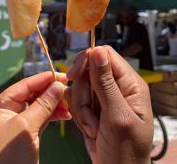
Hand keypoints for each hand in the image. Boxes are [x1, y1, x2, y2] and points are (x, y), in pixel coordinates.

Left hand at [0, 72, 70, 163]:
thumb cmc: (8, 158)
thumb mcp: (26, 128)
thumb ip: (42, 105)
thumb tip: (58, 86)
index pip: (25, 84)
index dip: (45, 79)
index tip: (64, 76)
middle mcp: (6, 111)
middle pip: (33, 94)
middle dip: (51, 93)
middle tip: (69, 92)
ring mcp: (16, 124)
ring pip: (38, 107)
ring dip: (54, 105)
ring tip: (69, 106)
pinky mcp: (25, 135)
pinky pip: (41, 119)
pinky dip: (52, 116)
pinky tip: (65, 115)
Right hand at [65, 46, 152, 163]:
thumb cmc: (126, 153)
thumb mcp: (117, 117)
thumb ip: (106, 84)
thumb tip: (98, 52)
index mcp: (130, 84)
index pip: (105, 55)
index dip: (87, 60)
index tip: (74, 75)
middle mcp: (116, 86)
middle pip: (87, 70)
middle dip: (84, 95)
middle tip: (92, 117)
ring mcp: (102, 96)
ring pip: (79, 86)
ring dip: (81, 108)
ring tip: (93, 127)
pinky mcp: (91, 106)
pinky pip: (74, 98)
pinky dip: (77, 114)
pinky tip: (88, 128)